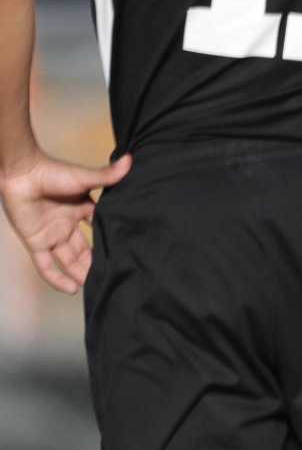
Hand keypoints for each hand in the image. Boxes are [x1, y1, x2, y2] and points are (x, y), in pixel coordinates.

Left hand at [1, 149, 130, 293]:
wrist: (23, 174)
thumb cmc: (52, 172)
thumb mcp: (84, 177)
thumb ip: (107, 175)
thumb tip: (131, 160)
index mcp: (81, 209)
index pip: (99, 229)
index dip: (110, 240)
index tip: (125, 251)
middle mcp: (67, 225)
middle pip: (84, 249)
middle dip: (95, 264)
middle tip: (112, 275)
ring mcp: (52, 235)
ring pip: (68, 260)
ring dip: (81, 274)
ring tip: (97, 286)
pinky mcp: (36, 243)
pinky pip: (46, 266)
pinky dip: (57, 278)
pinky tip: (71, 289)